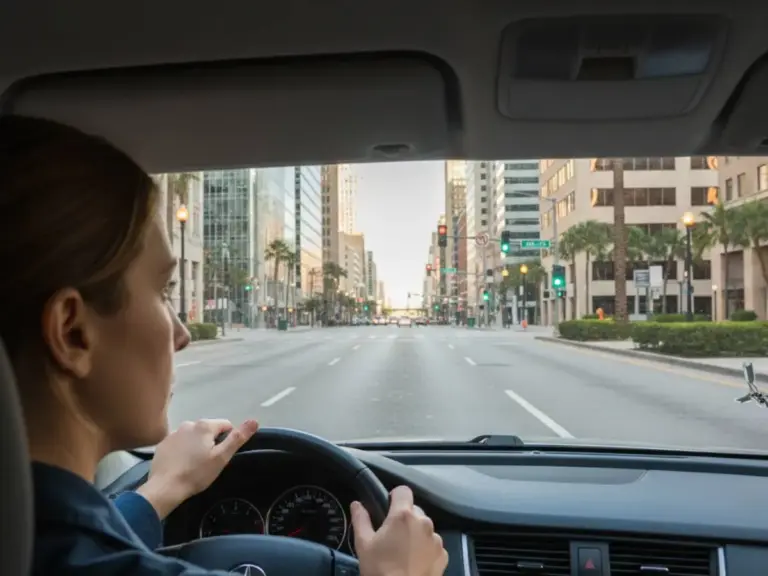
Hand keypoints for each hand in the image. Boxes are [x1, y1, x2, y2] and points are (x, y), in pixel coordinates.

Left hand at [137, 419, 258, 518]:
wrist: (165, 488)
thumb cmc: (196, 473)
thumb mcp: (221, 458)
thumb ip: (237, 438)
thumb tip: (254, 421)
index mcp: (205, 426)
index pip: (226, 425)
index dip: (228, 440)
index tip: (222, 456)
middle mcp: (188, 424)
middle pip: (208, 430)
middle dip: (211, 443)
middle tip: (208, 463)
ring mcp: (173, 433)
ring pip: (193, 436)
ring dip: (196, 446)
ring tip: (194, 465)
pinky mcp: (163, 444)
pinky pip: (179, 443)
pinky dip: (182, 451)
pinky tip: (181, 465)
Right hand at [351, 485, 447, 575]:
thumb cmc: (380, 569)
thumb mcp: (364, 545)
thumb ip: (361, 520)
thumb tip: (357, 504)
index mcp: (403, 515)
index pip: (403, 490)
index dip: (394, 496)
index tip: (387, 508)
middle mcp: (424, 522)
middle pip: (414, 510)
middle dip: (404, 518)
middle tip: (391, 535)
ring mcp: (436, 539)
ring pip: (424, 527)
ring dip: (415, 533)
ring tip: (403, 551)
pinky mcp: (444, 555)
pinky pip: (433, 544)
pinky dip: (425, 548)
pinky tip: (415, 562)